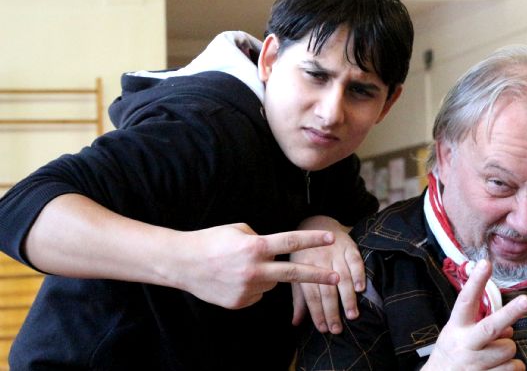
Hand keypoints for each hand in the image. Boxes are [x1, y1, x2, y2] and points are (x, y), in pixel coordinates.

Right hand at [175, 222, 339, 308]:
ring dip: (267, 274)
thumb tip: (275, 252)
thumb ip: (261, 240)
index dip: (312, 240)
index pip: (291, 243)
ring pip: (272, 282)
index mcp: (255, 247)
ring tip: (242, 266)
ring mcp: (248, 289)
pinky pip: (258, 293)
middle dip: (317, 275)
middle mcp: (254, 269)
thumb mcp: (238, 230)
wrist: (183, 264)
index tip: (331, 239)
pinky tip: (234, 278)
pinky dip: (253, 286)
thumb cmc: (211, 241)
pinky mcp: (241, 303)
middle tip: (336, 277)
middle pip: (293, 273)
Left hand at [290, 215, 364, 333]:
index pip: (311, 294)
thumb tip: (296, 323)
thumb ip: (299, 298)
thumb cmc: (305, 254)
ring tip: (352, 314)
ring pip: (342, 277)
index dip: (317, 312)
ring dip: (348, 297)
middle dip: (332, 310)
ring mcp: (335, 252)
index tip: (323, 329)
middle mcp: (319, 259)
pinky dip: (359, 274)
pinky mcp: (349, 245)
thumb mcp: (296, 271)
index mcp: (302, 267)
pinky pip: (355, 261)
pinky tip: (361, 289)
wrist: (317, 222)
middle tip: (337, 328)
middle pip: (326, 288)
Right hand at [422, 260, 526, 370]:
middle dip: (511, 313)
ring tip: (492, 355)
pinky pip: (514, 368)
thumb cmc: (453, 353)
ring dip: (507, 349)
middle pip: (491, 327)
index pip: (466, 300)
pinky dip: (512, 366)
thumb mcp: (457, 332)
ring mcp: (475, 365)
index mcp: (456, 327)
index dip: (476, 282)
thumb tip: (509, 326)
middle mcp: (465, 345)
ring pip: (509, 348)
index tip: (485, 263)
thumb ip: (481, 323)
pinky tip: (496, 367)